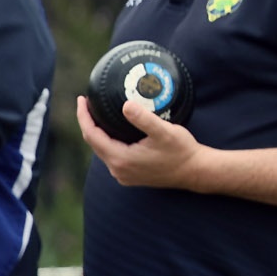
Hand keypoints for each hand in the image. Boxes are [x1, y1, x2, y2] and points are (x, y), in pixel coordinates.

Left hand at [77, 94, 204, 189]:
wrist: (195, 171)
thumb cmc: (181, 151)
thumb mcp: (164, 132)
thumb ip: (143, 119)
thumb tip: (125, 106)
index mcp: (120, 158)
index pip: (91, 135)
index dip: (84, 116)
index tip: (82, 99)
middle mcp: (117, 169)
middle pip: (93, 143)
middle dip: (88, 122)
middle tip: (87, 103)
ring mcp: (122, 174)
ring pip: (101, 150)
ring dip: (97, 133)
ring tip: (96, 114)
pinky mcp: (128, 176)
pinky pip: (111, 156)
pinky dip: (107, 142)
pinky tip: (111, 131)